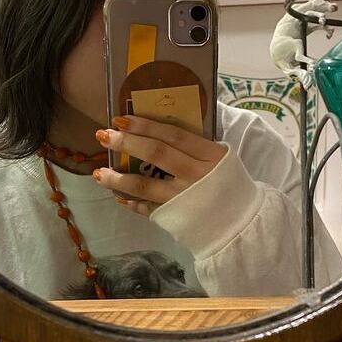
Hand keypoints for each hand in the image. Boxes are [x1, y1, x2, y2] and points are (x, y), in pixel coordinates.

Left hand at [93, 115, 226, 215]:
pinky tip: (118, 197)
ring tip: (99, 173)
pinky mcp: (176, 217)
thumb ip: (194, 147)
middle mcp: (196, 175)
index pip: (173, 135)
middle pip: (156, 154)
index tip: (121, 119)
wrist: (242, 222)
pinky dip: (132, 204)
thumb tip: (156, 131)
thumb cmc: (228, 184)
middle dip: (127, 143)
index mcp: (209, 155)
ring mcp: (183, 198)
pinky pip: (148, 209)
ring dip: (118, 178)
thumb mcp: (219, 159)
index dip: (145, 125)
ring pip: (145, 185)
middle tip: (103, 136)